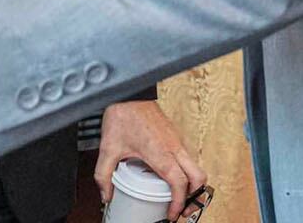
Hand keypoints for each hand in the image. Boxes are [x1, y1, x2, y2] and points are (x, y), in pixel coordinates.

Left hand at [95, 101, 205, 220]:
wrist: (129, 91)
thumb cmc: (123, 114)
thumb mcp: (108, 148)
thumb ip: (104, 174)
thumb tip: (106, 194)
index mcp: (160, 153)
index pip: (179, 183)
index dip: (179, 203)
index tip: (173, 214)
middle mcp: (174, 147)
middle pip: (198, 177)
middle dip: (195, 197)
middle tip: (183, 210)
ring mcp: (177, 140)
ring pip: (195, 167)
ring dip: (192, 185)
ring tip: (179, 198)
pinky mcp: (175, 136)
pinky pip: (188, 158)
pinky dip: (187, 172)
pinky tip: (172, 177)